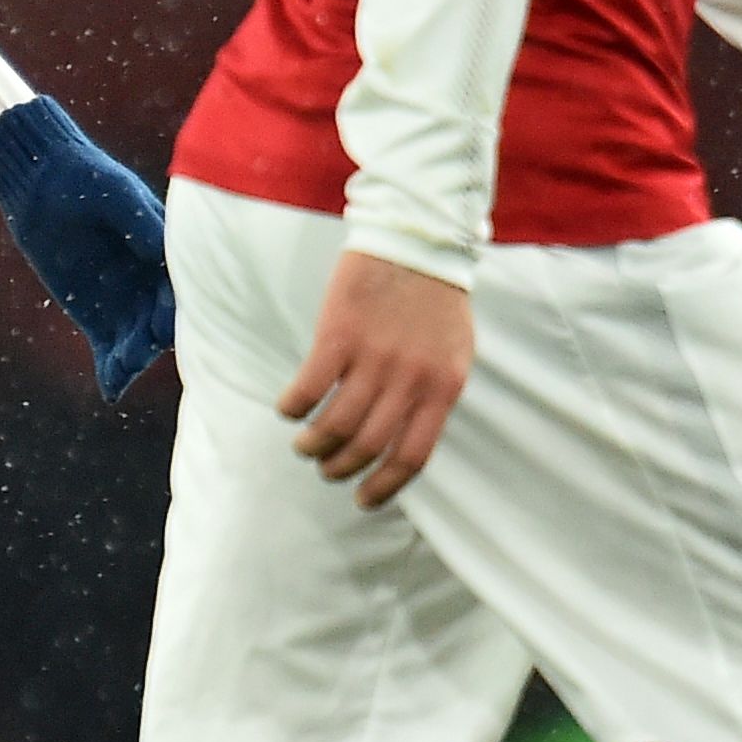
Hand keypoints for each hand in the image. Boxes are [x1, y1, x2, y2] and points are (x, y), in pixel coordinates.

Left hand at [0, 96, 178, 399]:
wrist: (40, 181)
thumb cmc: (84, 177)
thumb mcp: (114, 194)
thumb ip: (139, 221)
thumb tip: (162, 251)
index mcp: (166, 253)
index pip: (179, 289)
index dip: (174, 310)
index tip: (163, 324)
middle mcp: (151, 283)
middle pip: (161, 323)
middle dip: (153, 339)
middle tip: (138, 351)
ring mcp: (125, 302)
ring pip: (137, 341)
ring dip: (133, 358)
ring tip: (120, 365)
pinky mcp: (94, 316)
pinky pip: (108, 350)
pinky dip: (111, 371)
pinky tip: (110, 390)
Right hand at [280, 250, 471, 509]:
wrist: (416, 242)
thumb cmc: (437, 300)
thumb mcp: (454, 354)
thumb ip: (433, 394)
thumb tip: (408, 435)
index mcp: (442, 388)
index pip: (412, 456)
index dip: (384, 486)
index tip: (363, 499)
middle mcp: (409, 380)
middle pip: (369, 445)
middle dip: (342, 467)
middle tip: (327, 469)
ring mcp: (373, 358)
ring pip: (336, 423)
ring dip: (314, 444)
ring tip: (304, 447)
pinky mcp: (339, 334)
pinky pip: (310, 387)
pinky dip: (294, 407)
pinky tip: (287, 410)